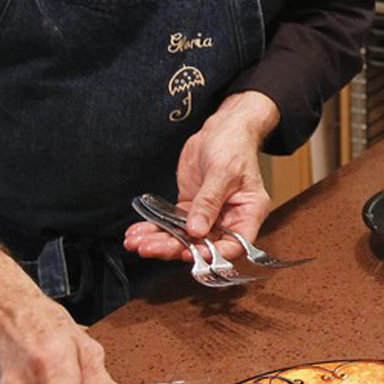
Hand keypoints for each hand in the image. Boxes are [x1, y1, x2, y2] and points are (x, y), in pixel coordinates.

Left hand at [124, 90, 278, 261]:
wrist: (222, 128)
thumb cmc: (234, 145)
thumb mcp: (223, 171)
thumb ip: (209, 202)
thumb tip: (196, 230)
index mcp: (248, 213)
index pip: (234, 245)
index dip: (212, 255)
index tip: (189, 253)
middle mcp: (229, 219)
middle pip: (202, 245)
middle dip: (173, 248)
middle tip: (150, 248)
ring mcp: (207, 215)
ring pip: (183, 238)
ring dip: (159, 242)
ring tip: (136, 242)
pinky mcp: (190, 208)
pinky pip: (172, 224)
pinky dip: (154, 228)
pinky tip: (138, 232)